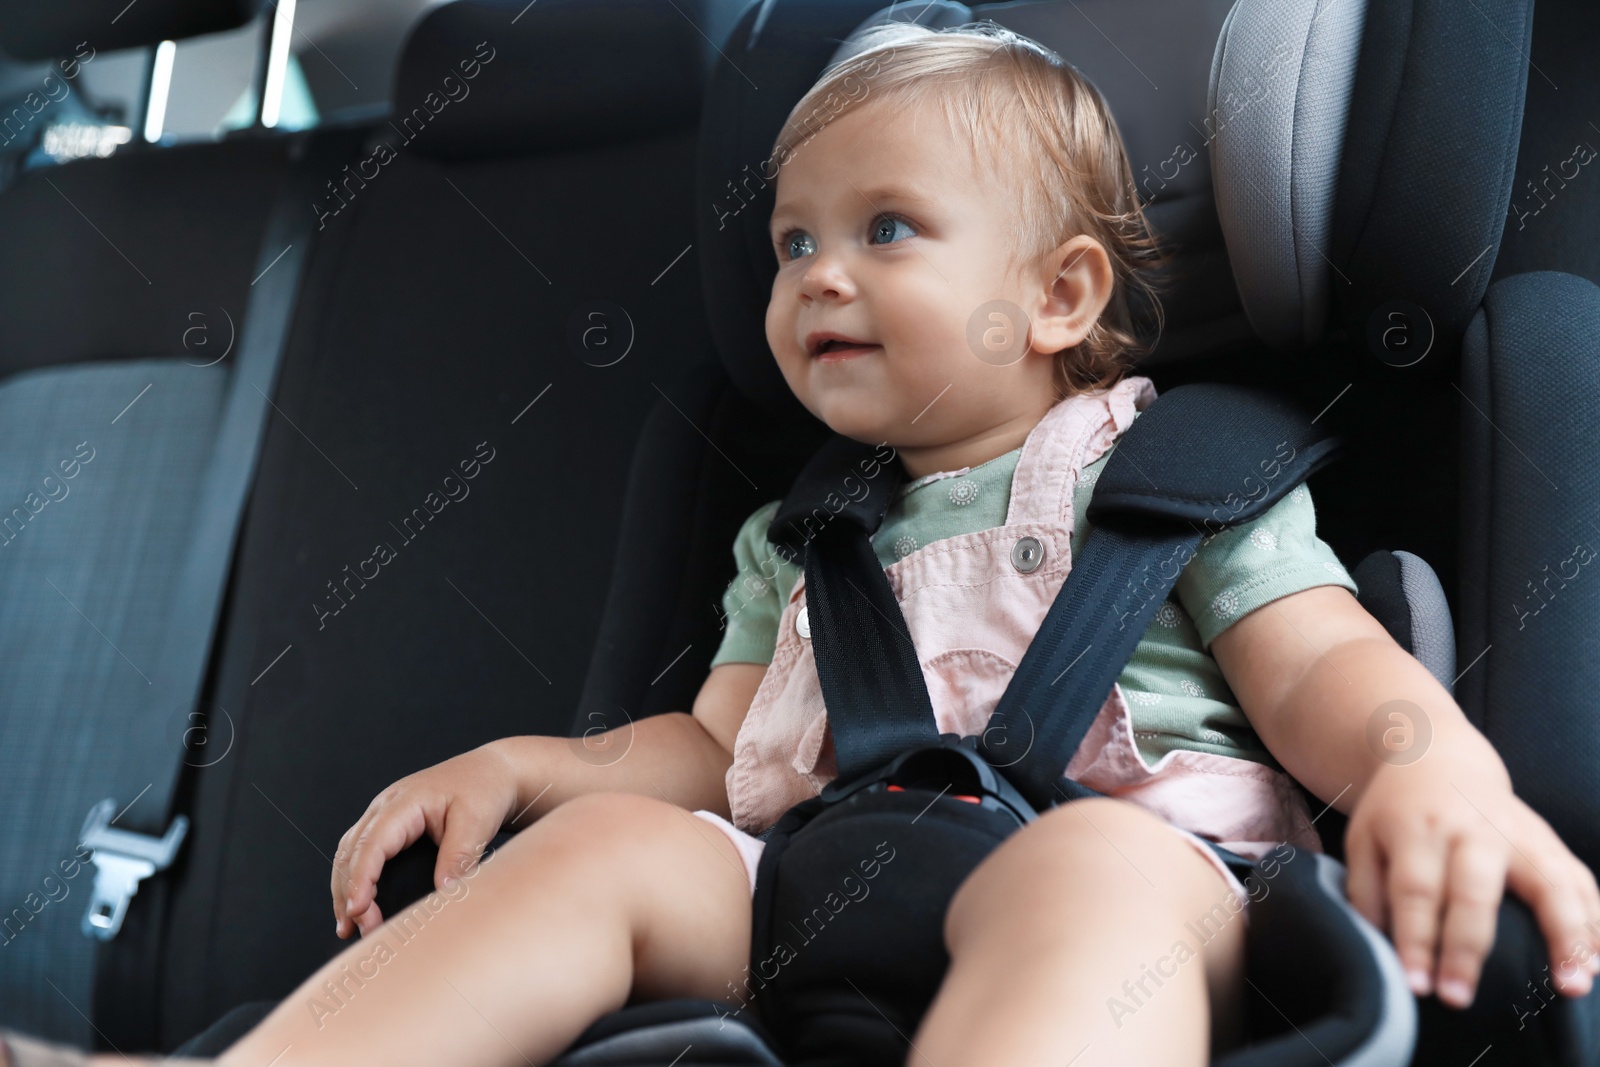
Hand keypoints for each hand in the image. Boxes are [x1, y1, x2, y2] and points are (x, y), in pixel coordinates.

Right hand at [332, 743, 519, 938]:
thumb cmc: (485, 790)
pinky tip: (357, 905)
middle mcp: (386, 806)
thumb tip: (444, 893)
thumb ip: (459, 856)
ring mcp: (384, 813)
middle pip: (351, 851)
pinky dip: (354, 878)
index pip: (372, 844)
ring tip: (348, 927)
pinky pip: (361, 851)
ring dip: (344, 888)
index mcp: (404, 801)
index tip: (358, 910)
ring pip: (349, 852)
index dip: (361, 879)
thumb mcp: (477, 821)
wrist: (494, 771)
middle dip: (349, 891)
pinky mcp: (391, 825)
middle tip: (361, 930)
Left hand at [1344, 760, 1599, 1007]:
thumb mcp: (1364, 839)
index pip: (1416, 890)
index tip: (1415, 984)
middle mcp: (1471, 830)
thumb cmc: (1397, 811)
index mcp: (1418, 828)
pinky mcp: (1551, 842)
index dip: (1415, 940)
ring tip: (1569, 985)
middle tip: (1457, 997)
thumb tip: (1381, 948)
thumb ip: (1367, 892)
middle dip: (1466, 950)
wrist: (1438, 757)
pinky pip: (1582, 882)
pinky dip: (1595, 923)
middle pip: (1473, 892)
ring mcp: (1519, 834)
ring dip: (1565, 937)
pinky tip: (1597, 962)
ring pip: (1548, 885)